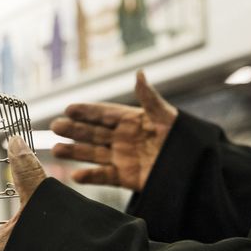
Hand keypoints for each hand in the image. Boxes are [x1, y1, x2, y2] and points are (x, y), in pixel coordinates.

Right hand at [50, 70, 176, 191]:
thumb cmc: (184, 138)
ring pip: (93, 154)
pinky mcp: (125, 178)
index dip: (88, 111)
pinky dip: (90, 177)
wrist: (196, 168)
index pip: (105, 114)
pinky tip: (76, 175)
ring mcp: (122, 158)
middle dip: (74, 130)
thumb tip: (139, 73)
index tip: (70, 108)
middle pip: (93, 133)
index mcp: (132, 120)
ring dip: (74, 152)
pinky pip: (104, 176)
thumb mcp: (168, 117)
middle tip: (55, 126)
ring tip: (57, 149)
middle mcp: (122, 138)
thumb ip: (150, 99)